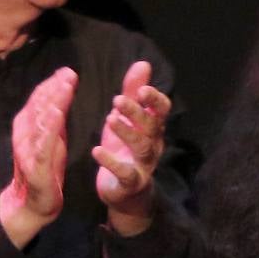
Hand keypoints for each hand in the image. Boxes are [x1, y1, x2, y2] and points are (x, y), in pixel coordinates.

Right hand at [0, 67, 77, 247]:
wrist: (34, 202)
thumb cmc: (46, 165)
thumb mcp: (54, 135)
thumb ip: (58, 112)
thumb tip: (65, 84)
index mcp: (28, 124)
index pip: (39, 99)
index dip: (52, 84)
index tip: (68, 71)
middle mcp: (25, 133)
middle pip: (39, 106)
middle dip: (54, 88)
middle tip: (69, 74)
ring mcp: (28, 149)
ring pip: (40, 122)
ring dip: (52, 103)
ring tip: (64, 88)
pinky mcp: (36, 166)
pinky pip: (43, 145)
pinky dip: (49, 129)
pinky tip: (57, 116)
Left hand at [92, 60, 171, 235]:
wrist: (126, 194)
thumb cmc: (125, 150)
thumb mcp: (127, 119)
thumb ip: (133, 92)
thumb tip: (143, 63)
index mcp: (152, 128)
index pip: (162, 110)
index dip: (155, 99)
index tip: (142, 89)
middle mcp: (153, 145)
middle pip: (151, 126)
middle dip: (137, 112)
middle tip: (118, 100)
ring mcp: (143, 165)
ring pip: (141, 147)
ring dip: (126, 132)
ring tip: (109, 119)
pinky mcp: (130, 183)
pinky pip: (125, 173)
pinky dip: (111, 162)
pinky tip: (96, 150)